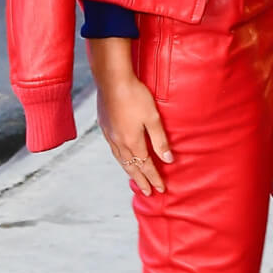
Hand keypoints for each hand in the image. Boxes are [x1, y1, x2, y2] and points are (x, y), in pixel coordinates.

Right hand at [86, 38, 173, 195]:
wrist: (112, 79)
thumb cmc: (135, 96)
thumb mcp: (153, 118)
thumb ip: (160, 140)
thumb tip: (167, 160)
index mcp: (132, 142)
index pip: (146, 166)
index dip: (154, 178)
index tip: (161, 189)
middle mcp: (119, 142)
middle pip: (131, 167)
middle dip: (141, 180)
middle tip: (147, 192)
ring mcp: (110, 135)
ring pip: (120, 160)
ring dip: (129, 171)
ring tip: (135, 179)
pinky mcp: (104, 126)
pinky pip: (113, 150)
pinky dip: (120, 159)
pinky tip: (121, 157)